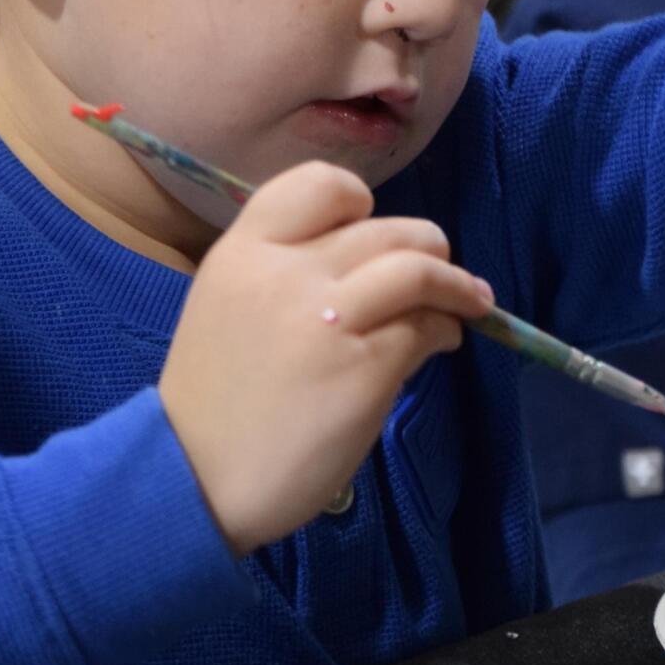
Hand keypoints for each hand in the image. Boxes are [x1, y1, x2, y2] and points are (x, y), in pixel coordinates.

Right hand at [159, 160, 493, 554]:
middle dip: (426, 246)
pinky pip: (425, 328)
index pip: (319, 184)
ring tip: (470, 301)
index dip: (358, 201)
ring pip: (417, 268)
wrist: (194, 480)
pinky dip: (445, 330)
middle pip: (384, 229)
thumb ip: (286, 277)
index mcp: (244, 251)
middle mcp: (287, 272)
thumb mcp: (229, 309)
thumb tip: (369, 272)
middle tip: (440, 270)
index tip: (369, 228)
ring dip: (455, 283)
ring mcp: (329, 318)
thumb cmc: (213, 403)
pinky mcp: (365, 367)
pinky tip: (442, 344)